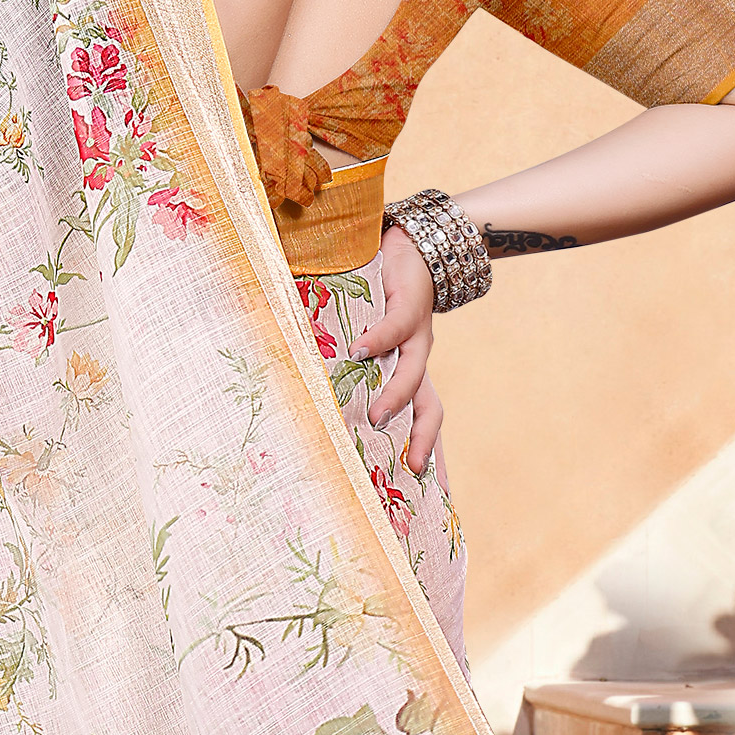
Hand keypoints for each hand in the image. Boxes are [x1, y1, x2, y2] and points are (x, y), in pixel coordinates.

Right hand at [356, 225, 443, 475]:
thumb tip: (305, 396)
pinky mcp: (408, 305)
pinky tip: (357, 351)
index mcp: (411, 371)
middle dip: (420, 437)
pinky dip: (376, 341)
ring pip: (413, 373)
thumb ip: (347, 364)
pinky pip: (393, 328)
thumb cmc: (383, 296)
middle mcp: (418, 358)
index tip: (428, 489)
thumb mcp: (370, 337)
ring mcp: (416, 334)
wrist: (412, 245)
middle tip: (409, 468)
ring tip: (377, 417)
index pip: (425, 417)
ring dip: (396, 396)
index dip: (428, 451)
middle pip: (430, 405)